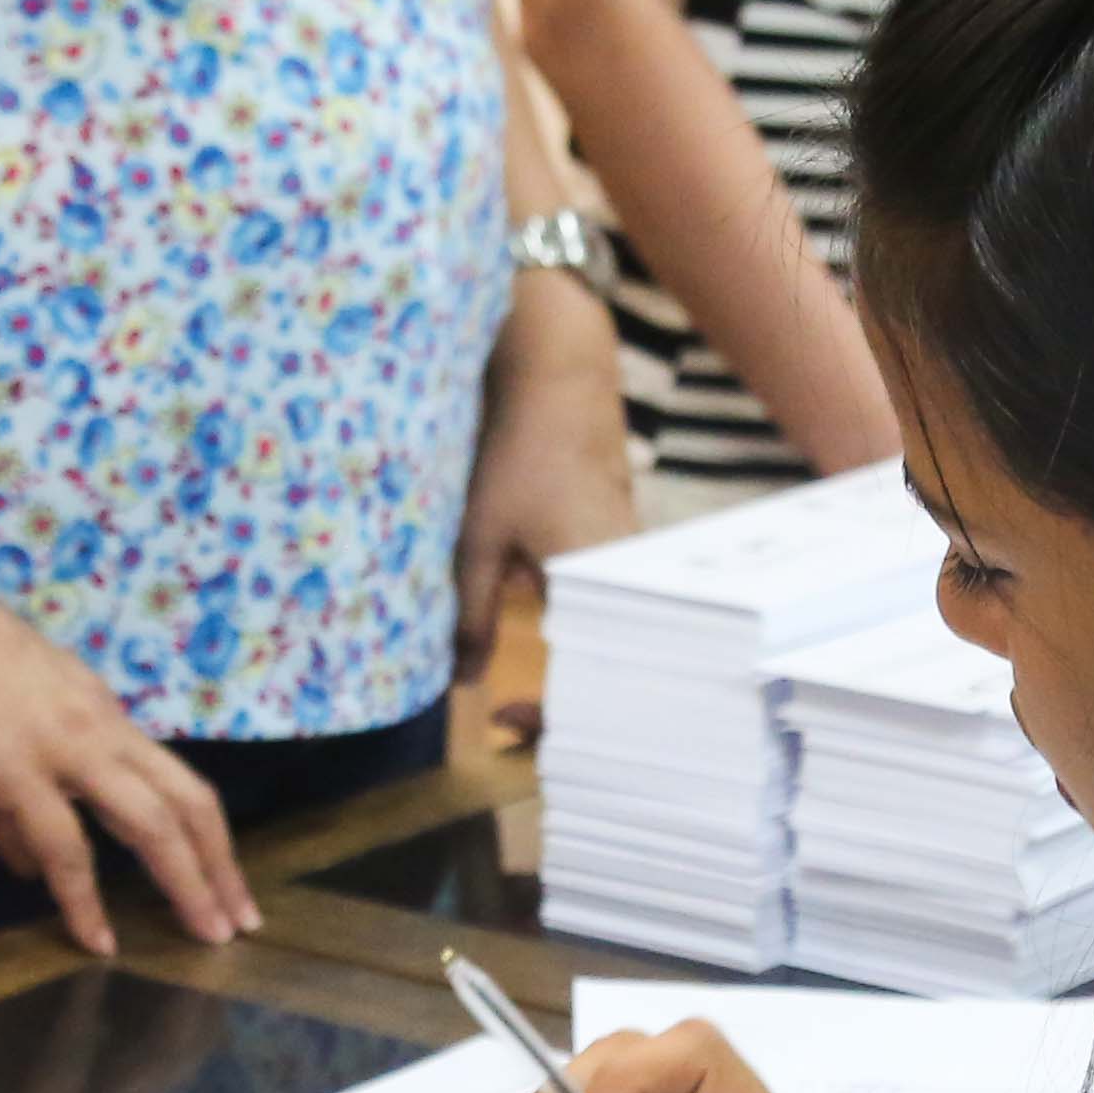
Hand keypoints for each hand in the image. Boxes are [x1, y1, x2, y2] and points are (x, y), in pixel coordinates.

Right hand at [0, 574, 256, 957]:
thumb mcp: (5, 717)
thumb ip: (16, 797)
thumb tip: (30, 862)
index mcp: (101, 712)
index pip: (175, 780)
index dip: (208, 836)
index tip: (227, 883)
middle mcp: (101, 727)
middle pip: (187, 803)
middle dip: (219, 867)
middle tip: (239, 923)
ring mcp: (64, 746)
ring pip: (149, 824)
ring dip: (182, 883)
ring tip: (202, 936)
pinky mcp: (16, 766)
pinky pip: (64, 844)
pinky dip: (83, 898)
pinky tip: (95, 937)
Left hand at [454, 275, 634, 742]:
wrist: (561, 372)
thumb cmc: (517, 450)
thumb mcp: (478, 538)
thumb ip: (471, 614)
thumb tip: (462, 681)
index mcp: (600, 587)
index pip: (590, 686)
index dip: (548, 720)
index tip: (503, 720)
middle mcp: (629, 579)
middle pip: (607, 669)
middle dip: (564, 703)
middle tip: (512, 716)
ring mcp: (631, 558)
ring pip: (607, 633)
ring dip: (570, 662)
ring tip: (524, 682)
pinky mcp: (622, 536)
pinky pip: (607, 599)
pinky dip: (577, 623)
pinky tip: (543, 618)